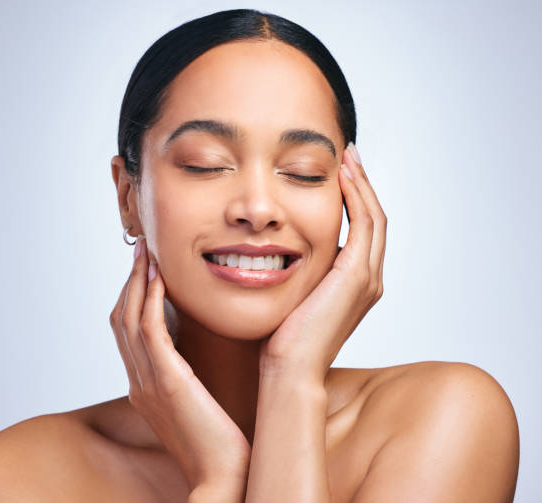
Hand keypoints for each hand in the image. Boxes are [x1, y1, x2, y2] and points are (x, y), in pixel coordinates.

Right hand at [110, 237, 250, 489]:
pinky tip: (161, 279)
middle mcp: (138, 383)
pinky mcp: (167, 384)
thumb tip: (194, 352)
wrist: (224, 479)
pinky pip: (150, 332)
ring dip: (138, 283)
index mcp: (144, 387)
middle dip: (130, 282)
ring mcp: (148, 383)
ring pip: (129, 320)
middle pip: (121, 320)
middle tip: (142, 253)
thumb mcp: (196, 404)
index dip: (132, 297)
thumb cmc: (219, 443)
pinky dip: (150, 302)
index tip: (147, 269)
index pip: (127, 333)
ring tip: (148, 256)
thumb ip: (186, 378)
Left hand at [259, 144, 386, 383]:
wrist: (290, 368)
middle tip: (349, 156)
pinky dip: (356, 198)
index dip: (356, 199)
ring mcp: (367, 278)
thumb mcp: (296, 294)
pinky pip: (363, 225)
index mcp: (357, 283)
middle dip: (362, 184)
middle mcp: (370, 279)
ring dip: (361, 184)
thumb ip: (302, 271)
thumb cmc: (285, 337)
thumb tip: (281, 248)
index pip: (363, 231)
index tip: (341, 173)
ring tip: (348, 158)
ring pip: (373, 217)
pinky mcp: (357, 276)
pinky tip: (342, 177)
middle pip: (374, 219)